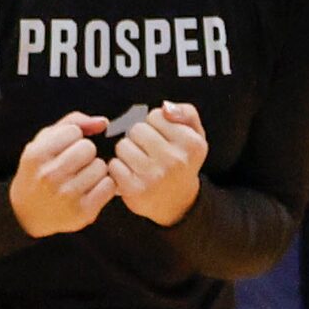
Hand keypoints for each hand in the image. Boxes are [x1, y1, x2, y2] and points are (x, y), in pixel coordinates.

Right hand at [9, 113, 113, 238]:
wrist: (27, 215)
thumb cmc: (40, 171)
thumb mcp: (44, 142)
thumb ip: (73, 122)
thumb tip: (103, 122)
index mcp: (35, 156)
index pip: (73, 131)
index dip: (72, 139)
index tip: (62, 150)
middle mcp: (48, 177)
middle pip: (88, 148)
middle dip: (84, 154)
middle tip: (73, 165)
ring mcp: (65, 196)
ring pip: (101, 166)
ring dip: (94, 170)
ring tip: (79, 179)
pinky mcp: (82, 212)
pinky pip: (109, 185)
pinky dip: (103, 186)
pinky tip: (88, 191)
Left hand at [109, 102, 207, 226]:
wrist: (176, 201)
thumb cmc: (182, 162)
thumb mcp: (195, 135)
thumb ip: (186, 113)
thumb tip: (165, 107)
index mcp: (192, 143)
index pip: (156, 115)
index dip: (154, 124)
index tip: (161, 135)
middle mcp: (175, 159)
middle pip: (137, 129)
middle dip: (139, 136)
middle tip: (147, 148)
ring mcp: (154, 175)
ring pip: (123, 145)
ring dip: (126, 151)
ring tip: (138, 160)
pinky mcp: (134, 189)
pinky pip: (113, 165)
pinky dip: (118, 167)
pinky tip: (129, 173)